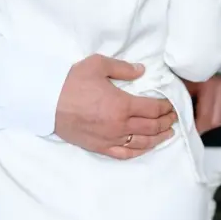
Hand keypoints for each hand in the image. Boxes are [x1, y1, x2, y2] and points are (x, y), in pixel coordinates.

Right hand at [55, 55, 177, 160]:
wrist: (47, 101)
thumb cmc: (71, 81)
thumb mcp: (98, 65)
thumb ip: (123, 68)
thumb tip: (142, 70)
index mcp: (122, 104)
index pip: (153, 108)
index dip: (166, 107)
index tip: (172, 105)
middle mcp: (119, 125)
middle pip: (151, 127)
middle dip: (166, 122)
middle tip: (173, 118)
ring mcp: (110, 139)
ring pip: (142, 143)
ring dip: (158, 138)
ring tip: (167, 133)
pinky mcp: (100, 147)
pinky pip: (125, 154)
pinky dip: (139, 151)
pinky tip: (146, 147)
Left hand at [185, 75, 220, 133]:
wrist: (196, 62)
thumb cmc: (187, 75)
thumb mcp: (182, 89)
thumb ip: (183, 107)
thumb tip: (182, 126)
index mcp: (209, 86)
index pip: (206, 116)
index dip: (198, 127)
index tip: (191, 131)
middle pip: (216, 120)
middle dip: (205, 127)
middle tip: (196, 128)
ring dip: (213, 122)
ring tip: (202, 118)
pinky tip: (213, 111)